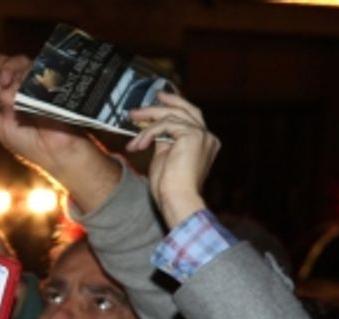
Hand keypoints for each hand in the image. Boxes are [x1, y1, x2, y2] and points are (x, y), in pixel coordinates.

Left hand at [0, 50, 119, 212]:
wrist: (56, 151)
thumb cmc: (28, 143)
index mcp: (7, 96)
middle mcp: (21, 87)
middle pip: (7, 63)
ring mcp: (37, 83)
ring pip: (22, 63)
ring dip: (9, 68)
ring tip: (6, 82)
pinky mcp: (53, 82)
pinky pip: (39, 70)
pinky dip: (28, 75)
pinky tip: (22, 84)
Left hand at [125, 91, 217, 227]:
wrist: (177, 197)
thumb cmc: (170, 186)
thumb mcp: (165, 156)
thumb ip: (164, 140)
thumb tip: (153, 130)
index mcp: (204, 142)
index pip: (190, 117)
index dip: (174, 106)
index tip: (158, 100)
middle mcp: (207, 136)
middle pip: (185, 109)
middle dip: (165, 101)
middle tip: (148, 100)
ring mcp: (202, 134)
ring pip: (172, 115)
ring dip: (148, 119)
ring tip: (132, 121)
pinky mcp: (192, 135)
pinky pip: (165, 125)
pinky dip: (149, 132)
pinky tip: (138, 144)